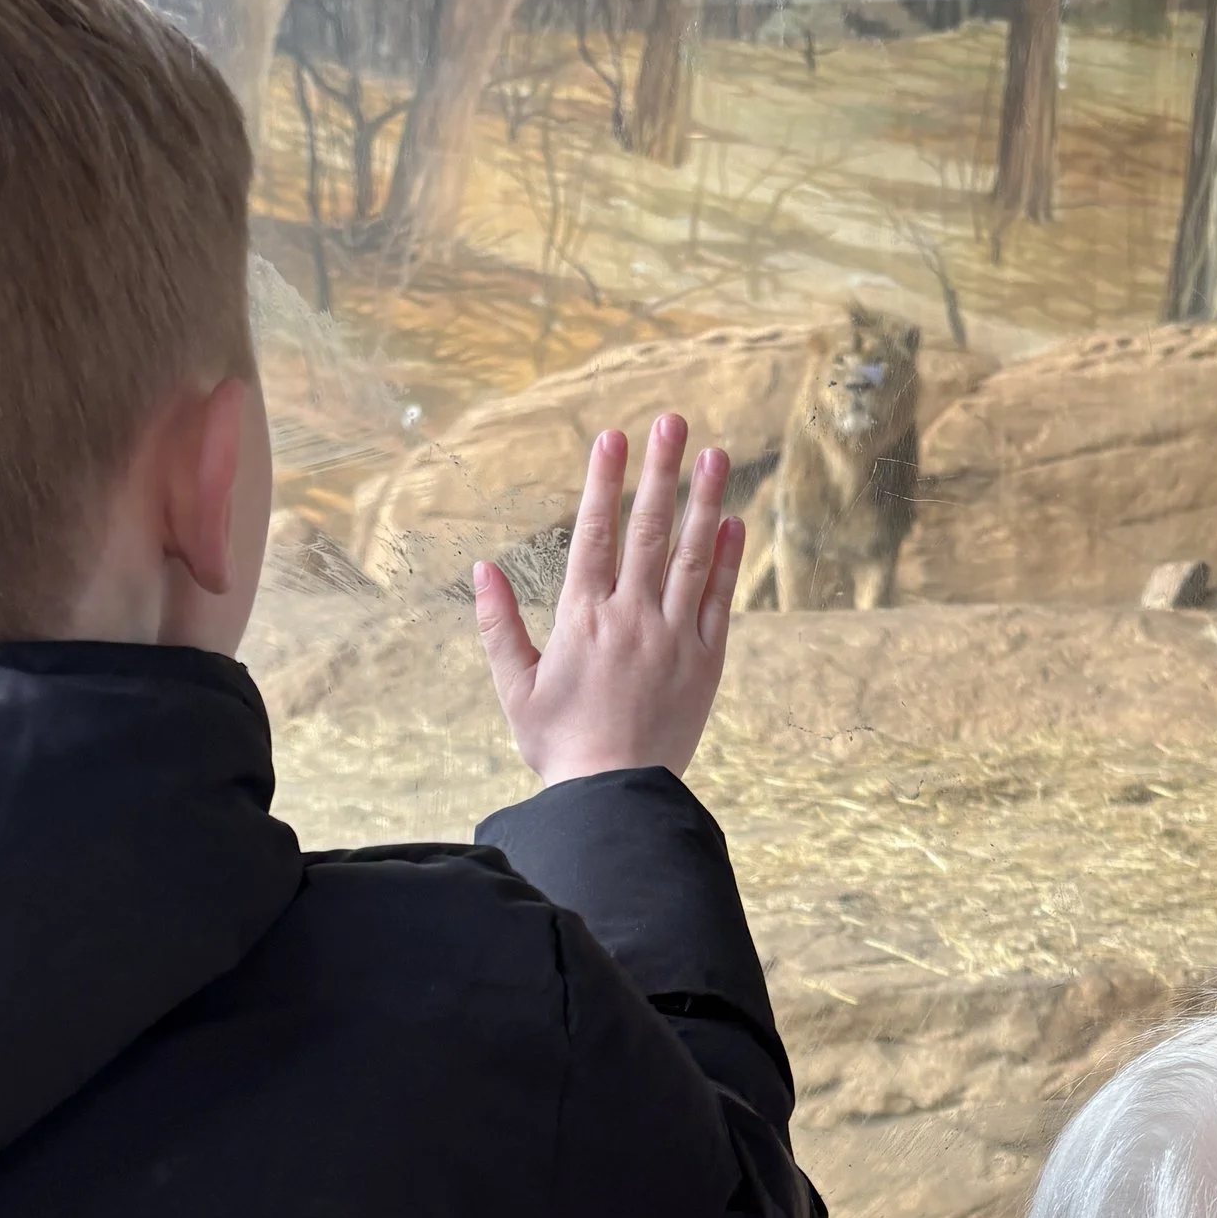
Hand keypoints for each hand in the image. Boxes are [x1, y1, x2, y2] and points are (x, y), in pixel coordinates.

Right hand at [474, 414, 743, 784]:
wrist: (614, 796)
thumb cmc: (559, 744)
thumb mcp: (514, 686)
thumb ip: (497, 625)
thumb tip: (481, 570)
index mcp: (582, 619)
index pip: (594, 534)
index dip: (603, 482)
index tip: (611, 437)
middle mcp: (631, 618)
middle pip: (649, 530)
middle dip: (659, 471)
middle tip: (672, 421)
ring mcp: (674, 637)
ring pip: (693, 555)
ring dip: (705, 500)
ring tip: (716, 454)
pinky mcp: (707, 662)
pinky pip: (721, 600)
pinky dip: (729, 559)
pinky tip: (735, 520)